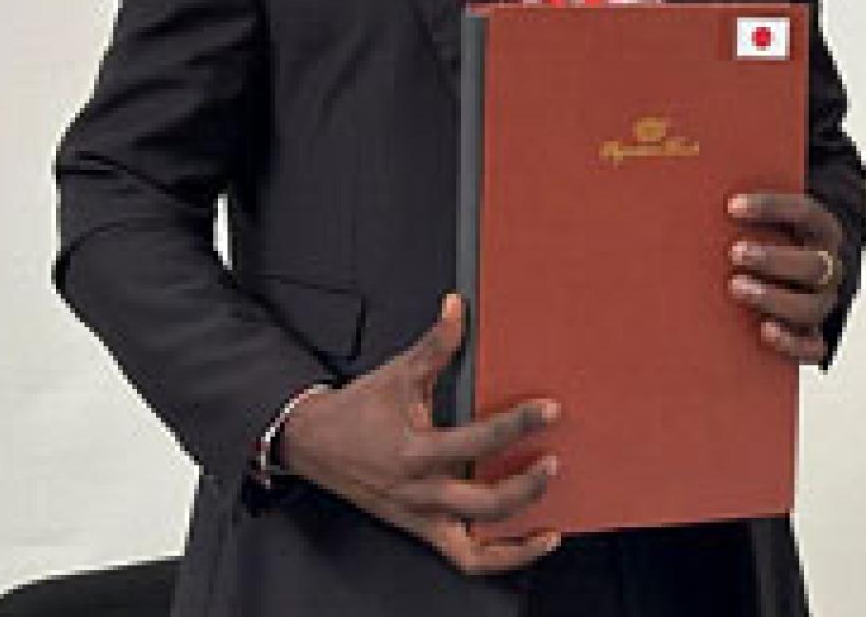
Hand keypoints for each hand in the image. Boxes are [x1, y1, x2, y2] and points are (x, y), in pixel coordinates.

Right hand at [277, 294, 560, 574]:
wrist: (312, 444)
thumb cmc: (357, 411)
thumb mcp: (398, 373)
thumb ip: (436, 344)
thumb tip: (457, 306)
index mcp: (415, 452)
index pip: (478, 442)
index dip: (517, 425)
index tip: (548, 410)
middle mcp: (420, 493)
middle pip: (486, 504)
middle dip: (526, 487)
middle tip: (553, 462)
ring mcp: (421, 518)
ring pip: (474, 549)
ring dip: (516, 542)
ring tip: (550, 527)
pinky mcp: (420, 531)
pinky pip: (464, 558)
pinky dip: (498, 558)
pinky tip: (529, 544)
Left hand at [727, 191, 845, 363]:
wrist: (796, 270)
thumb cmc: (767, 236)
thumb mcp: (764, 215)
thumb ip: (742, 204)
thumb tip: (691, 185)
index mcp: (822, 230)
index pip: (805, 212)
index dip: (771, 207)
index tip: (731, 205)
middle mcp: (829, 266)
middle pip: (812, 265)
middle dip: (773, 259)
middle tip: (734, 252)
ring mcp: (822, 303)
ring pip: (809, 307)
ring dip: (772, 297)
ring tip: (736, 288)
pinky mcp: (812, 335)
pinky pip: (811, 347)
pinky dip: (790, 342)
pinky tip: (763, 332)